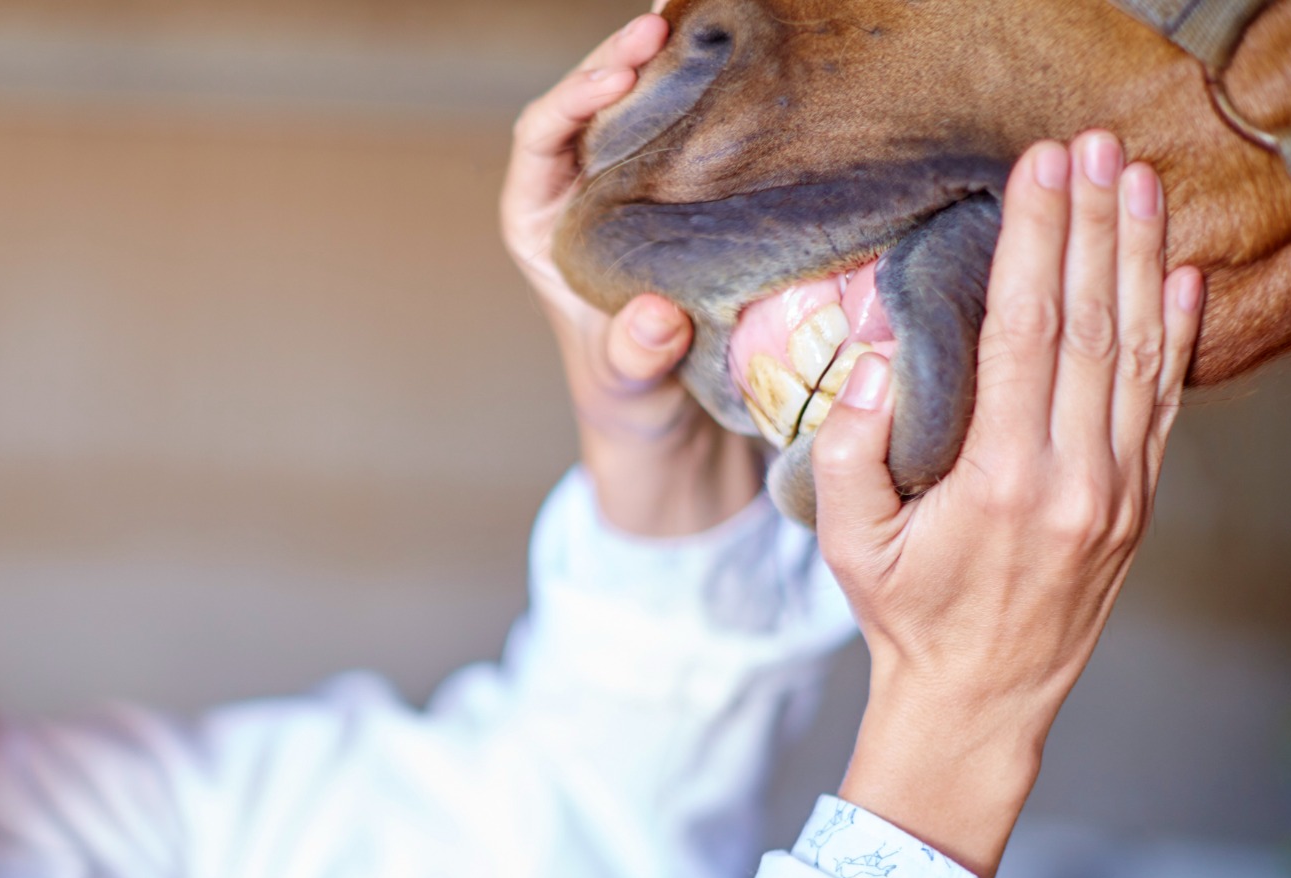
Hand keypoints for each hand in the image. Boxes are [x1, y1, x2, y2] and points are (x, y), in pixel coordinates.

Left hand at [503, 15, 760, 534]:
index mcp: (539, 222)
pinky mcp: (684, 191)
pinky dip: (714, 94)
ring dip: (675, 61)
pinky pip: (693, 129)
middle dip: (625, 57)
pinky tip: (751, 64)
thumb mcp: (629, 384)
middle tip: (666, 23)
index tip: (615, 78)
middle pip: (592, 101)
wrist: (678, 422)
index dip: (573, 98)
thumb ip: (634, 354)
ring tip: (713, 18)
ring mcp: (632, 185)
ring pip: (644, 104)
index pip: (540, 138)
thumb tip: (654, 317)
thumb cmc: (634, 401)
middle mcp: (579, 191)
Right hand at [811, 132, 1202, 877]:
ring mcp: (1118, 490)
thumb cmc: (907, 618)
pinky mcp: (1138, 501)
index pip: (1026, 334)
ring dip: (1139, 257)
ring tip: (1135, 182)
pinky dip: (1174, 329)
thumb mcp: (849, 543)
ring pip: (1139, 351)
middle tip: (1090, 150)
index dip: (1036, 244)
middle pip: (1092, 324)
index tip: (1038, 175)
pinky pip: (1163, 399)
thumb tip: (866, 364)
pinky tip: (1175, 272)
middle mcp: (1075, 479)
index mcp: (1001, 482)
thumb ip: (846, 451)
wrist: (980, 701)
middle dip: (1090, 225)